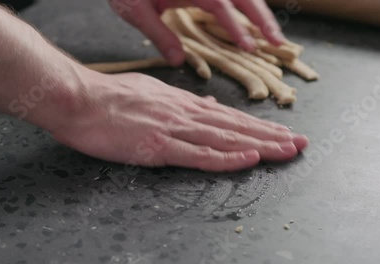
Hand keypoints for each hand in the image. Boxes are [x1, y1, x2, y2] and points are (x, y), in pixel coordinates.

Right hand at [49, 71, 307, 171]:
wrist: (79, 99)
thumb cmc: (109, 98)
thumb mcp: (151, 93)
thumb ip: (181, 103)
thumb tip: (207, 108)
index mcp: (181, 103)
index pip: (228, 117)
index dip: (257, 126)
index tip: (282, 132)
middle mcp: (183, 114)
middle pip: (235, 128)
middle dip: (270, 136)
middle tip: (300, 143)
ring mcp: (172, 130)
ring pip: (224, 140)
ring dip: (259, 146)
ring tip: (287, 151)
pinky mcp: (158, 146)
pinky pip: (198, 155)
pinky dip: (226, 158)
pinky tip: (248, 161)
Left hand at [109, 0, 284, 65]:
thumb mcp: (135, 10)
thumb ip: (158, 34)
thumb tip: (178, 61)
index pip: (221, 6)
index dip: (237, 26)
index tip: (250, 46)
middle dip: (263, 18)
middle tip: (278, 42)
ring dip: (260, 13)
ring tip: (274, 35)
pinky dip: (247, 6)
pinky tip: (254, 20)